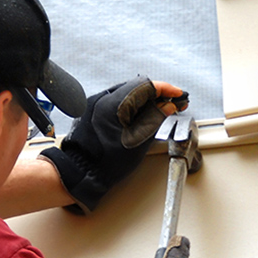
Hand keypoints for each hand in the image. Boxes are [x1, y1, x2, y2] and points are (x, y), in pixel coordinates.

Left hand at [40, 77, 186, 211]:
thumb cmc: (106, 163)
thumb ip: (155, 119)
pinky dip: (131, 105)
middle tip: (172, 103)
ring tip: (159, 111)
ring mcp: (95, 103)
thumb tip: (167, 106)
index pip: (146, 85)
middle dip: (156, 94)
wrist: (81, 172)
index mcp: (114, 103)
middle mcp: (102, 98)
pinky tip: (141, 115)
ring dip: (144, 100)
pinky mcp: (92, 110)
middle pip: (136, 87)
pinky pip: (116, 101)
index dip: (165, 89)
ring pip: (127, 93)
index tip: (177, 94)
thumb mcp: (138, 141)